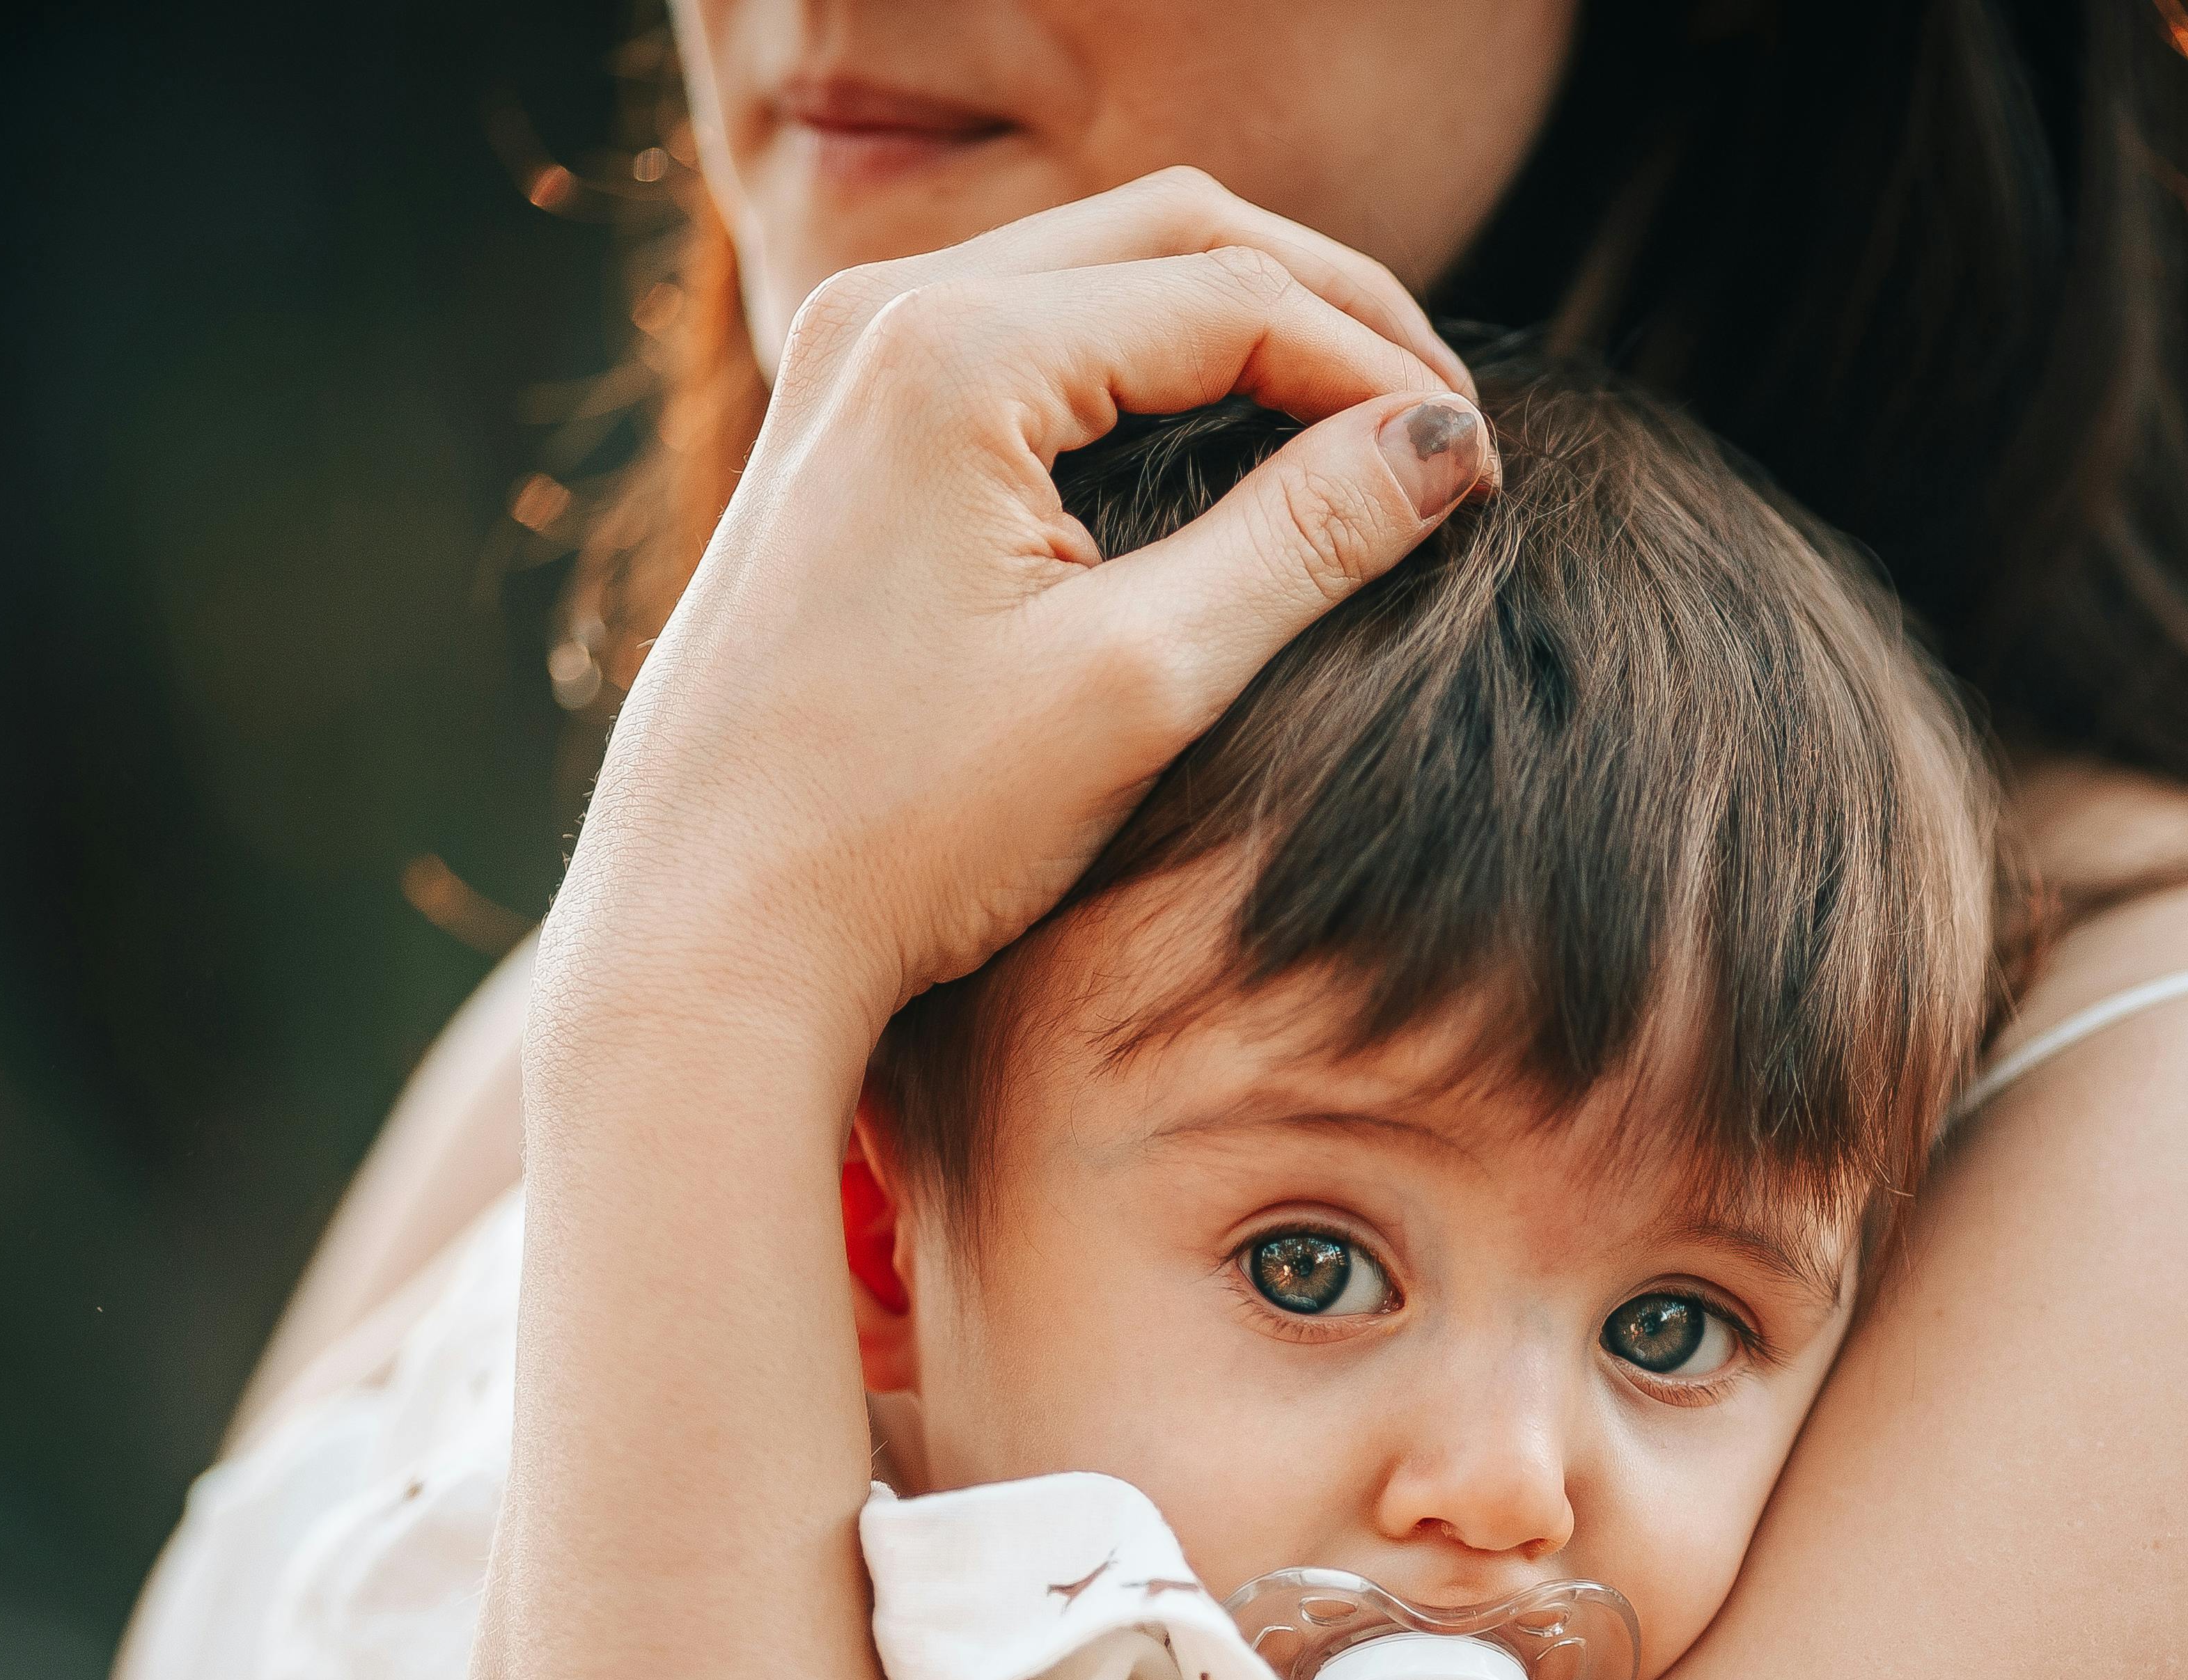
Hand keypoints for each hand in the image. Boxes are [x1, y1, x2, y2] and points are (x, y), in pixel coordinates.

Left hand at [542, 167, 1493, 1055]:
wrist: (705, 936)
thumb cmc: (905, 831)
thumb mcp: (1143, 681)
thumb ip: (1308, 538)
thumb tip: (1447, 442)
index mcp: (953, 353)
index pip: (1233, 298)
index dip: (1379, 370)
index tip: (1482, 468)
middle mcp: (880, 317)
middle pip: (1168, 235)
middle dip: (1325, 309)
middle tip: (1441, 416)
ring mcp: (843, 366)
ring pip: (1095, 275)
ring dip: (1236, 331)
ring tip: (1355, 428)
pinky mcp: (834, 432)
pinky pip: (1022, 341)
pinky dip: (1142, 375)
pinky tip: (1220, 456)